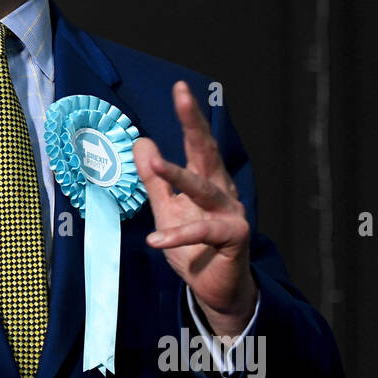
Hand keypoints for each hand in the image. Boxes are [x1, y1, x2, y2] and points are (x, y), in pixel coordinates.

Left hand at [132, 82, 256, 333]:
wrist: (215, 289)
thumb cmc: (193, 248)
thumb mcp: (166, 209)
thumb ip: (154, 180)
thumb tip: (142, 142)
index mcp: (207, 181)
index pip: (198, 144)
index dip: (189, 117)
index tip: (179, 88)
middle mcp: (222, 192)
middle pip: (207, 152)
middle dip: (194, 123)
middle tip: (182, 95)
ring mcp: (231, 214)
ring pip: (204, 189)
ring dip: (178, 175)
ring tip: (156, 164)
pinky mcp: (234, 238)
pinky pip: (204, 232)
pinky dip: (178, 235)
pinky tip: (155, 240)